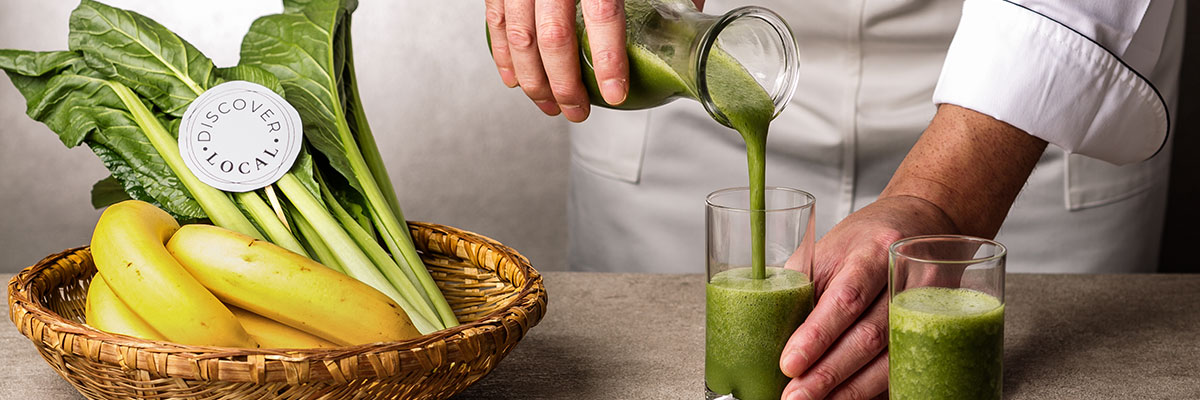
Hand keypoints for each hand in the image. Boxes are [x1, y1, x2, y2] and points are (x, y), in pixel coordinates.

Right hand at [484, 0, 629, 121]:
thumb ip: (621, 1)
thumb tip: (659, 25)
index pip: (603, 15)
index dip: (608, 60)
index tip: (614, 93)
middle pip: (555, 37)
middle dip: (565, 85)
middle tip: (578, 111)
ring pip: (522, 38)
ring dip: (534, 81)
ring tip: (550, 105)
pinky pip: (497, 23)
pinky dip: (504, 57)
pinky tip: (515, 80)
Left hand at [780, 195, 957, 399]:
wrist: (918, 226)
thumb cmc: (864, 239)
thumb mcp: (828, 250)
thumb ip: (804, 288)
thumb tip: (769, 334)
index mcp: (875, 251)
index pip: (845, 298)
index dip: (817, 335)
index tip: (789, 363)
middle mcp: (905, 279)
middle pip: (868, 336)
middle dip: (828, 373)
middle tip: (795, 396)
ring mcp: (926, 308)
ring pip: (889, 360)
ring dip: (850, 390)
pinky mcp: (931, 331)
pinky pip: (900, 368)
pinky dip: (871, 389)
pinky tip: (845, 399)